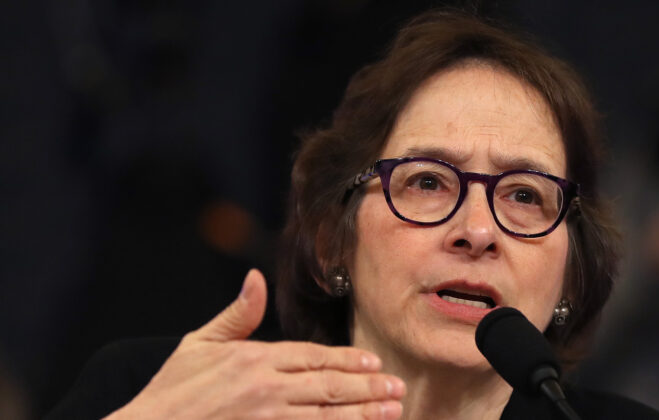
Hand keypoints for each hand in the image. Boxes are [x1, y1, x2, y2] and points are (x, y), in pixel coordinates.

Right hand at [105, 269, 404, 419]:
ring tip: (391, 411)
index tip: (372, 362)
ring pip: (326, 415)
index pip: (312, 357)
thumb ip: (237, 315)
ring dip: (363, 413)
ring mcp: (267, 418)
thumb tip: (256, 278)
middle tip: (397, 387)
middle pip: (328, 386)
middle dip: (367, 386)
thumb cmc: (172, 389)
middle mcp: (266, 388)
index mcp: (254, 359)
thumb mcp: (199, 344)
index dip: (346, 360)